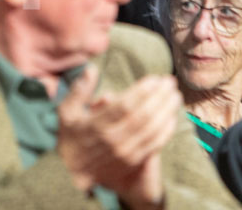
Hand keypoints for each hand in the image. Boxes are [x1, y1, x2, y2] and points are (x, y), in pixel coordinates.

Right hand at [56, 65, 180, 208]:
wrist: (74, 171)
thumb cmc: (72, 136)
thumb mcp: (66, 112)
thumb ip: (79, 90)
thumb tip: (91, 69)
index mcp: (96, 125)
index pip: (124, 106)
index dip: (142, 92)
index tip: (155, 79)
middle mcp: (113, 140)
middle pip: (142, 116)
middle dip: (159, 98)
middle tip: (170, 82)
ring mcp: (125, 153)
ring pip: (152, 130)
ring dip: (166, 112)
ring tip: (175, 96)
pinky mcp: (134, 161)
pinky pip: (154, 145)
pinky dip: (166, 130)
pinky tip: (172, 117)